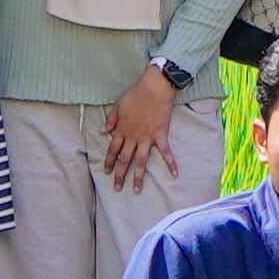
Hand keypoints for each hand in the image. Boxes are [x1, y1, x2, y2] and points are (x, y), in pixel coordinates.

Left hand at [99, 65, 181, 187]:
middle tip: (117, 188)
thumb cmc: (135, 94)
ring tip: (137, 190)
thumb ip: (111, 120)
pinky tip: (175, 174)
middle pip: (124, 159)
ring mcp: (147, 137)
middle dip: (120, 175)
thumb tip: (103, 132)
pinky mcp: (160, 135)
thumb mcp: (118, 105)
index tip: (107, 172)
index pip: (112, 149)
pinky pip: (165, 152)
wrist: (154, 88)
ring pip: (141, 161)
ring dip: (138, 176)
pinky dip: (171, 163)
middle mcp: (132, 137)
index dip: (109, 161)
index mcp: (121, 129)